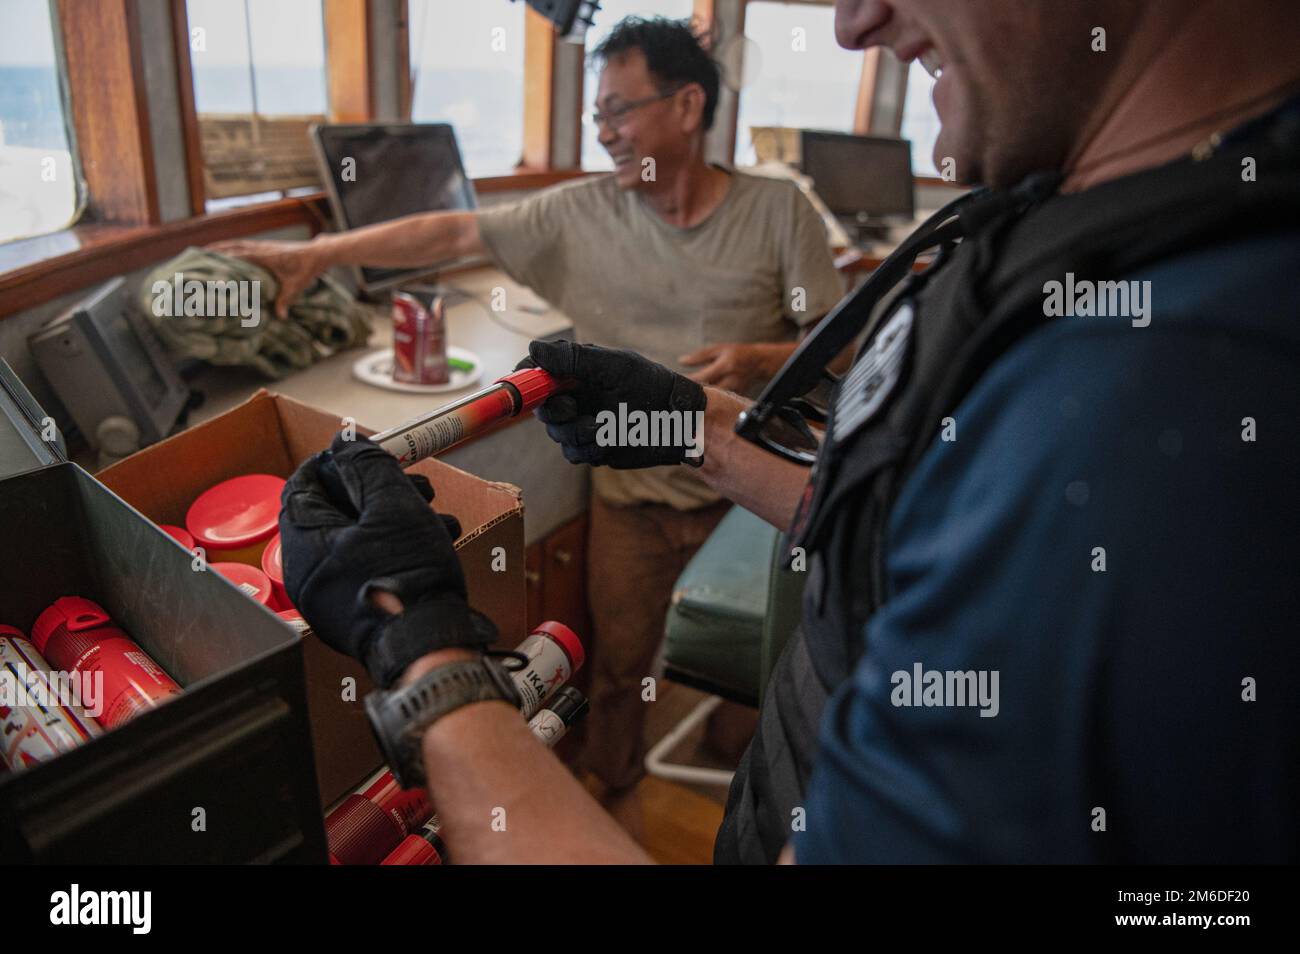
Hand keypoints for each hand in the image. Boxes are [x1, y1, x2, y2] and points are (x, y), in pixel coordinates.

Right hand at [210, 238, 325, 318]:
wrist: (316, 254)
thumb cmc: (306, 270)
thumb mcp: (296, 286)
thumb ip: (286, 300)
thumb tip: (280, 317)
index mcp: (265, 256)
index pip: (240, 255)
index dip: (223, 258)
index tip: (207, 261)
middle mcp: (261, 248)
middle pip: (233, 247)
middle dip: (215, 250)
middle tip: (197, 254)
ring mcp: (262, 245)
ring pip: (237, 243)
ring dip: (221, 246)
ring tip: (204, 250)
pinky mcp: (264, 246)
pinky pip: (244, 244)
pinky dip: (232, 246)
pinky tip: (224, 249)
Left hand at [278, 434, 494, 687]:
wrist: (431, 646)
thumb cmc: (408, 578)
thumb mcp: (393, 507)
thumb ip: (368, 467)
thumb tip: (346, 442)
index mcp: (304, 546)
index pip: (302, 487)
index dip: (334, 462)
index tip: (364, 451)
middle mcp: (309, 575)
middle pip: (335, 513)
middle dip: (376, 490)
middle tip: (411, 481)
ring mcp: (332, 599)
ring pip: (358, 540)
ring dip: (395, 517)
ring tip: (433, 511)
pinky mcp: (357, 614)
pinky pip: (369, 567)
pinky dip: (396, 548)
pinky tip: (433, 542)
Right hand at [519, 339, 705, 468]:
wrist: (677, 421)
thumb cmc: (650, 385)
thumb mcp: (612, 366)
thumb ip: (573, 359)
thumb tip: (534, 349)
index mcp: (576, 373)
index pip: (537, 374)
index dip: (525, 381)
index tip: (524, 386)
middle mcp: (575, 397)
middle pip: (540, 409)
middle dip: (553, 411)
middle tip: (572, 409)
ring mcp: (582, 423)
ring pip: (557, 434)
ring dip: (578, 432)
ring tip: (606, 426)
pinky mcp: (592, 447)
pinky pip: (574, 453)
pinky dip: (589, 448)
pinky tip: (610, 440)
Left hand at [679, 342, 789, 392]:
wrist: (758, 362)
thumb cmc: (736, 353)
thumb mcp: (719, 349)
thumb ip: (700, 356)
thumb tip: (681, 361)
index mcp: (724, 366)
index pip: (701, 377)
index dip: (687, 381)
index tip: (676, 382)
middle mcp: (730, 380)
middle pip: (706, 392)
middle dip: (692, 394)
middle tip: (677, 394)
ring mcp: (734, 390)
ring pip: (713, 400)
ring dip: (700, 400)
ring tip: (686, 400)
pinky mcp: (736, 397)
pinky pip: (720, 401)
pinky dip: (709, 401)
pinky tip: (700, 402)